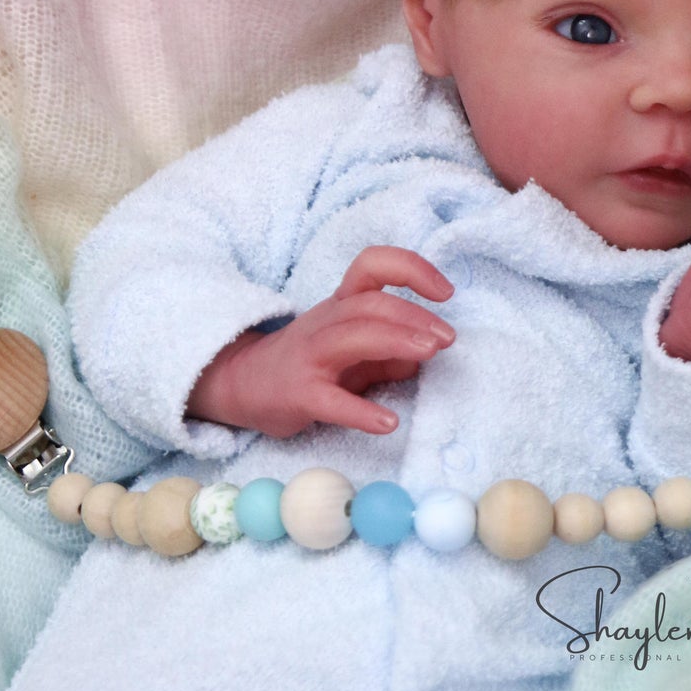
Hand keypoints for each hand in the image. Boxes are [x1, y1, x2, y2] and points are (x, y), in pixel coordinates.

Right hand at [186, 247, 454, 437]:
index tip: (445, 293)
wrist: (242, 384)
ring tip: (431, 353)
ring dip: (397, 341)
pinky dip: (361, 412)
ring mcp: (310, 357)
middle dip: (414, 315)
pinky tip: (388, 423)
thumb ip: (389, 353)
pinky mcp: (299, 395)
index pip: (372, 267)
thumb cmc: (308, 363)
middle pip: (370, 304)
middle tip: (448, 338)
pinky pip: (331, 401)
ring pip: (353, 337)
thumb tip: (424, 356)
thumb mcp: (352, 351)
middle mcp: (325, 323)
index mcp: (341, 305)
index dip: (411, 269)